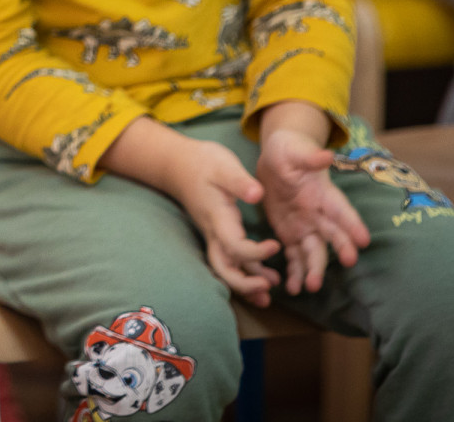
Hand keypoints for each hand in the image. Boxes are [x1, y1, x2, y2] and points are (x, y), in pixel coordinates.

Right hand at [169, 140, 283, 306]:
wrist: (178, 163)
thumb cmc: (202, 163)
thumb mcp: (223, 166)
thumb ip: (240, 181)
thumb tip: (257, 194)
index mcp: (217, 218)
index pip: (234, 246)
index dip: (255, 252)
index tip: (275, 246)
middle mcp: (214, 232)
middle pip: (224, 269)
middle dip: (245, 284)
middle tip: (269, 287)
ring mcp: (214, 235)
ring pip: (227, 268)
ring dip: (247, 283)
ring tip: (271, 290)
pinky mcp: (218, 233)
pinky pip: (231, 259)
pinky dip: (246, 272)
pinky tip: (264, 277)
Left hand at [256, 103, 369, 295]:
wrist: (275, 160)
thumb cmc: (290, 151)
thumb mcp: (295, 151)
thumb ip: (310, 156)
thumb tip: (327, 155)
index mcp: (324, 195)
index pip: (342, 210)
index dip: (353, 224)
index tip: (364, 240)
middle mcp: (319, 215)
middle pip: (333, 235)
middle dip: (340, 248)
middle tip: (348, 262)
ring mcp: (306, 227)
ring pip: (314, 251)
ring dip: (314, 269)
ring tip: (312, 286)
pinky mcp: (290, 234)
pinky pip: (294, 256)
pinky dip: (295, 272)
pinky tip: (293, 288)